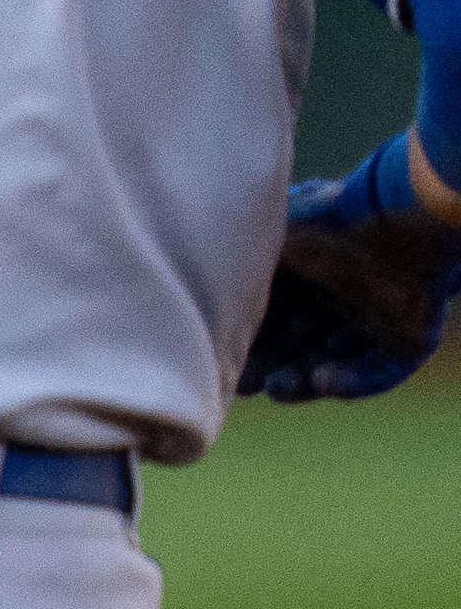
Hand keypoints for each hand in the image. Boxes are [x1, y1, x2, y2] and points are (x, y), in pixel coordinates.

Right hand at [244, 140, 459, 402]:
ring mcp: (379, 319)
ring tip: (279, 388)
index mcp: (313, 269)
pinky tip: (322, 380)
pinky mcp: (409, 338)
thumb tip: (199, 285)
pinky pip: (379, 373)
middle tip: (244, 386)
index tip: (221, 360)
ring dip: (303, 381)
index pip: (274, 315)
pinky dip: (350, 383)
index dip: (248, 341)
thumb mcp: (263, 239)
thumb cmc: (326, 223)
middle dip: (270, 367)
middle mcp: (344, 295)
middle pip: (300, 345)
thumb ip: (234, 263)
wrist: (398, 220)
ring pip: (333, 362)